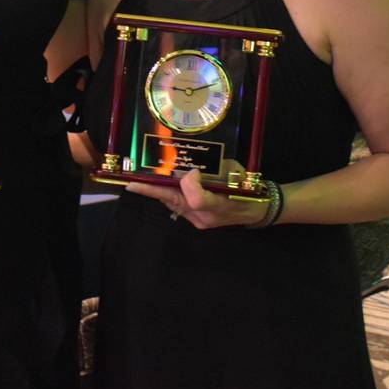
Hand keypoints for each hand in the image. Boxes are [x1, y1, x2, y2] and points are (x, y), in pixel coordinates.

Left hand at [127, 169, 267, 229]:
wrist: (256, 211)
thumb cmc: (247, 188)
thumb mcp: (235, 172)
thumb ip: (215, 167)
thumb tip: (192, 166)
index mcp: (219, 204)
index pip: (196, 199)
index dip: (190, 183)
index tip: (194, 171)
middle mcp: (205, 217)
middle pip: (175, 203)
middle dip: (152, 191)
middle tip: (131, 184)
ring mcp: (199, 222)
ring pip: (173, 204)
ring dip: (157, 192)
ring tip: (138, 181)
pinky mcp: (196, 221)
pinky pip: (177, 206)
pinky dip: (169, 194)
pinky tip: (158, 185)